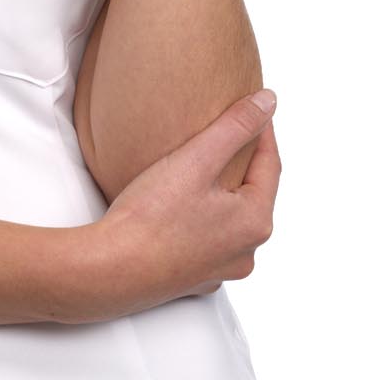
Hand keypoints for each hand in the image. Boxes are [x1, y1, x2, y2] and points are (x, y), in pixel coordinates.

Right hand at [69, 91, 281, 322]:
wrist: (109, 271)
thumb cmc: (151, 217)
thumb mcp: (197, 160)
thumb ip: (236, 127)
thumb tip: (269, 102)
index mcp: (254, 222)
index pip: (270, 164)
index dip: (262, 130)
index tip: (252, 106)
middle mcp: (245, 251)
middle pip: (253, 192)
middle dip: (244, 161)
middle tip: (229, 132)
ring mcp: (220, 269)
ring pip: (230, 218)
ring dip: (223, 191)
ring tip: (205, 167)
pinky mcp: (194, 278)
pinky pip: (208, 238)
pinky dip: (203, 217)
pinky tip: (184, 206)